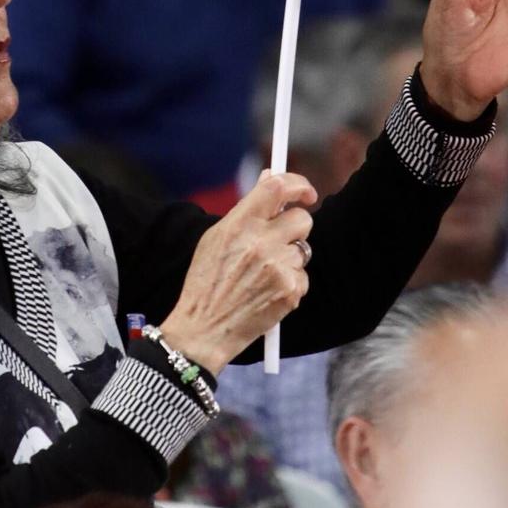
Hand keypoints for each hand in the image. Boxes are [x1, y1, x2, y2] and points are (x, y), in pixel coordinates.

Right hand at [161, 172, 316, 375]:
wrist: (202, 329)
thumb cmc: (205, 283)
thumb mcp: (215, 238)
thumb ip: (246, 210)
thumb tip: (269, 178)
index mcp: (239, 224)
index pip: (277, 187)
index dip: (297, 184)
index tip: (305, 192)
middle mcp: (261, 242)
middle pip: (302, 218)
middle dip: (296, 228)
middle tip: (281, 240)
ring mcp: (278, 267)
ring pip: (303, 250)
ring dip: (290, 259)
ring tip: (263, 275)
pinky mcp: (289, 291)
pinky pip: (302, 277)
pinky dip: (290, 284)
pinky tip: (267, 293)